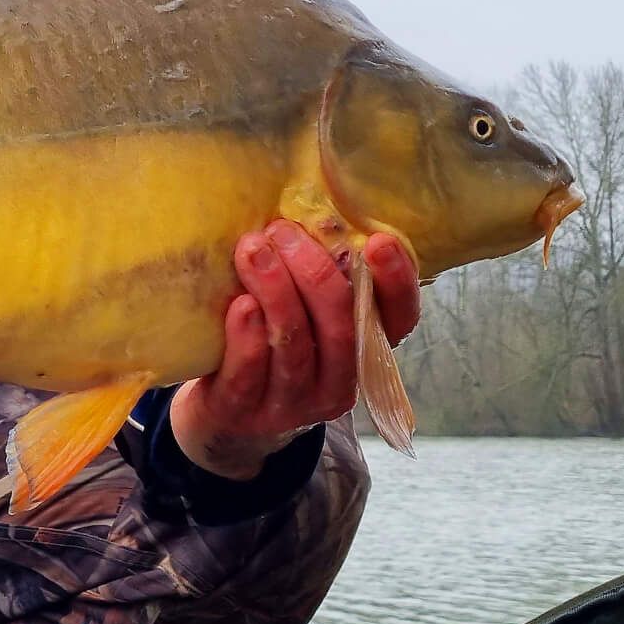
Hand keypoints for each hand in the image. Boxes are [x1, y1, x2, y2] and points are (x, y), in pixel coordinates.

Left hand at [170, 223, 420, 478]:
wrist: (223, 414)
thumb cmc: (269, 343)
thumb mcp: (303, 310)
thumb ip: (316, 276)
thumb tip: (311, 209)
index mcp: (365, 350)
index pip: (400, 318)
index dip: (397, 281)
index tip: (379, 240)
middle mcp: (339, 382)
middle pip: (341, 326)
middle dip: (314, 273)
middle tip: (282, 232)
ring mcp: (294, 404)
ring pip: (295, 344)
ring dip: (275, 290)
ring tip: (252, 250)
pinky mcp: (246, 412)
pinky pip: (251, 371)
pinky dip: (246, 335)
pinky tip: (240, 304)